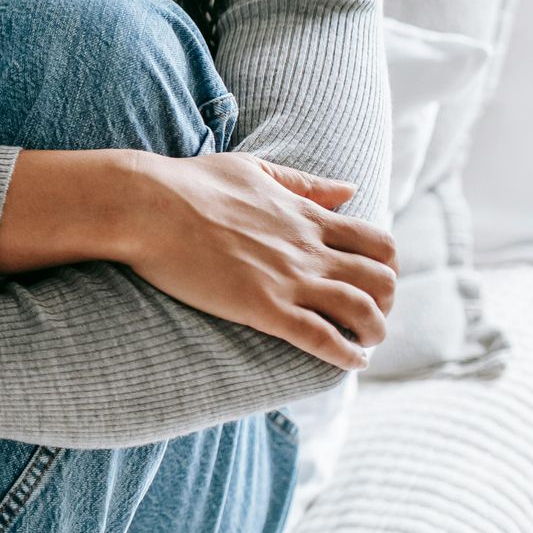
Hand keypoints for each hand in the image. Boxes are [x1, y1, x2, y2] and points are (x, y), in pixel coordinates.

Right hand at [121, 152, 396, 369]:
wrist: (146, 205)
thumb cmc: (189, 183)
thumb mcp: (254, 170)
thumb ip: (304, 182)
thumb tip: (350, 190)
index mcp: (306, 215)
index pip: (378, 243)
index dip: (386, 267)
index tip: (373, 281)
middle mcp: (308, 248)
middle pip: (382, 281)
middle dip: (386, 302)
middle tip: (369, 315)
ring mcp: (288, 279)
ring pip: (363, 312)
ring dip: (374, 332)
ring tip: (365, 343)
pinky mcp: (263, 307)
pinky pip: (322, 338)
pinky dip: (345, 355)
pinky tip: (349, 362)